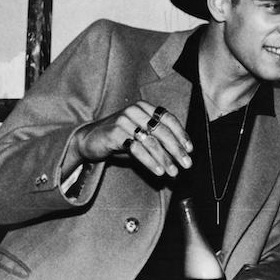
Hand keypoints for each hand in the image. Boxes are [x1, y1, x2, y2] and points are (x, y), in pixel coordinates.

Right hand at [73, 102, 192, 176]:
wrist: (89, 139)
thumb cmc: (119, 138)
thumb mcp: (140, 135)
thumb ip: (158, 141)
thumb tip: (180, 156)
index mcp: (144, 108)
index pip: (168, 119)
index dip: (181, 134)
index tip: (190, 149)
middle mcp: (135, 111)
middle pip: (162, 131)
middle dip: (177, 149)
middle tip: (186, 164)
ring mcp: (124, 121)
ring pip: (151, 142)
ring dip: (165, 159)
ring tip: (173, 172)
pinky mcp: (114, 133)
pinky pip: (137, 149)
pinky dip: (150, 161)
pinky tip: (158, 171)